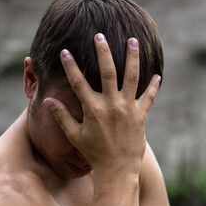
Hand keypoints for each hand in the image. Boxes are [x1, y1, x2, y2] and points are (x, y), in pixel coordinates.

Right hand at [44, 33, 160, 176]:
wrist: (118, 170)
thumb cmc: (94, 154)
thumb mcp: (75, 136)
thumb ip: (62, 117)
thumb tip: (47, 102)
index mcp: (93, 109)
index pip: (79, 82)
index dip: (71, 66)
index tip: (65, 51)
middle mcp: (111, 105)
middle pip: (107, 72)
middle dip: (103, 52)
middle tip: (99, 35)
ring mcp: (128, 109)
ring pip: (131, 77)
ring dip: (132, 58)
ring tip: (132, 40)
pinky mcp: (141, 116)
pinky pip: (148, 97)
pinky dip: (153, 86)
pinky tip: (157, 74)